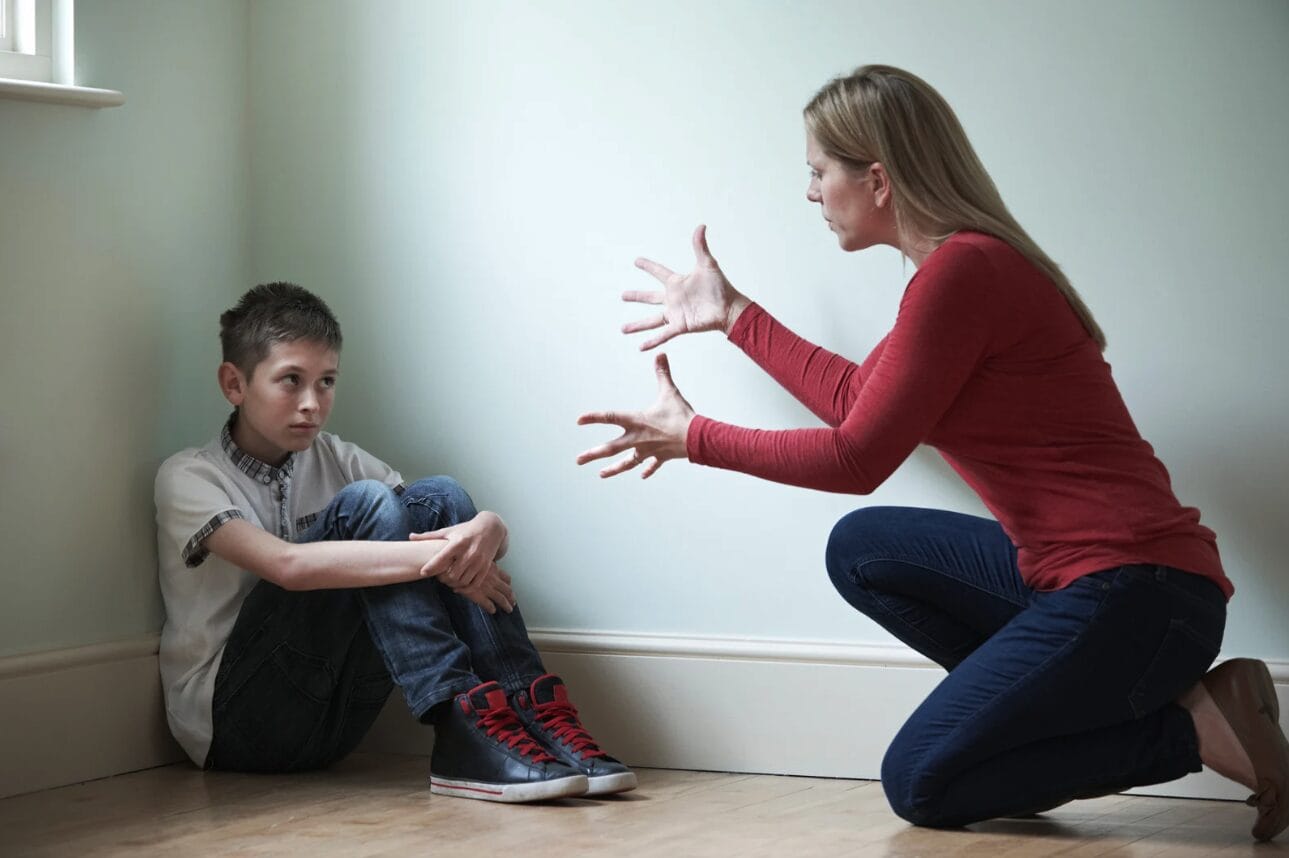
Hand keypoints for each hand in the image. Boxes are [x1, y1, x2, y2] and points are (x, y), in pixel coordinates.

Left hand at [410, 511, 506, 588]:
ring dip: (453, 584)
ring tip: (448, 580)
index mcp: (458, 543)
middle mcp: (469, 553)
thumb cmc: (466, 530)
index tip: (423, 572)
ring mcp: (479, 561)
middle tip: (439, 576)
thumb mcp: (448, 531)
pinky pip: (474, 584)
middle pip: (451, 575)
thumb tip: (410, 536)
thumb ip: (429, 536)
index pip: (442, 558)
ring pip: (462, 581)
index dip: (431, 567)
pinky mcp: (486, 568)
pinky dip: (465, 589)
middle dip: (443, 578)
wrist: (491, 528)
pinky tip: (458, 586)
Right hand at [453, 563, 515, 614]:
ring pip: (501, 598)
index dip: (509, 584)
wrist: (451, 567)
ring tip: (508, 609)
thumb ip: (482, 565)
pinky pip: (488, 604)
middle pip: (507, 590)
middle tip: (513, 602)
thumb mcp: (476, 559)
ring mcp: (486, 588)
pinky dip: (492, 608)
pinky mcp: (478, 595)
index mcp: (493, 569)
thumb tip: (483, 568)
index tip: (510, 587)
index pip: (506, 578)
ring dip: (506, 605)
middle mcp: (492, 579)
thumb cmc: (462, 561)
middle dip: (511, 597)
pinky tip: (493, 611)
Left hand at [576, 353, 695, 477]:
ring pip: (626, 463)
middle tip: (578, 460)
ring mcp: (647, 450)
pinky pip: (651, 465)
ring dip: (613, 469)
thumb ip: (662, 373)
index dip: (593, 417)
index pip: (610, 417)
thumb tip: (660, 353)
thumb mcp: (670, 392)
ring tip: (601, 474)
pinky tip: (641, 475)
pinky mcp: (660, 457)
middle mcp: (638, 439)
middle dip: (593, 454)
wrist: (697, 438)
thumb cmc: (681, 415)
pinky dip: (646, 470)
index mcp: (637, 421)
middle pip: (611, 448)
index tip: (579, 420)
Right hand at [623, 224, 750, 350]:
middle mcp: (674, 299)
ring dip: (637, 325)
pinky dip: (652, 341)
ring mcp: (675, 313)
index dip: (648, 266)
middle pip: (649, 298)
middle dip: (636, 296)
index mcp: (677, 283)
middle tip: (622, 296)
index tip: (636, 261)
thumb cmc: (721, 287)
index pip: (658, 272)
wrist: (729, 308)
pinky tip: (641, 347)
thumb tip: (700, 226)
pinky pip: (663, 334)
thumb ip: (700, 247)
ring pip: (652, 320)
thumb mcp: (708, 265)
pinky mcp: (680, 326)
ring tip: (623, 329)